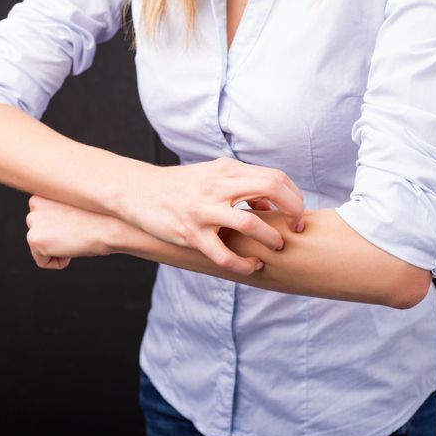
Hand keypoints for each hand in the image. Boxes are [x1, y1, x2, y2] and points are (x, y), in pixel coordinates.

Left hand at [25, 195, 116, 269]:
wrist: (113, 225)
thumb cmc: (105, 216)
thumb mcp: (78, 204)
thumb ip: (60, 209)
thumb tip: (57, 224)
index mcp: (46, 191)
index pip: (45, 218)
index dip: (65, 226)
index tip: (80, 223)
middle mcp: (34, 202)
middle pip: (41, 231)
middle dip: (59, 237)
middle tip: (79, 231)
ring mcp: (33, 220)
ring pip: (41, 245)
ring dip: (60, 248)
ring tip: (77, 237)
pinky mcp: (34, 239)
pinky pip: (43, 262)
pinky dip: (59, 262)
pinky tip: (73, 247)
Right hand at [121, 156, 304, 274]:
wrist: (137, 191)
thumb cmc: (180, 186)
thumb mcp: (211, 175)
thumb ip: (241, 185)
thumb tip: (269, 205)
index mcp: (226, 169)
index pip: (275, 177)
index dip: (294, 197)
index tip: (298, 214)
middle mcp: (218, 186)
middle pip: (272, 189)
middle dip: (294, 212)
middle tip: (297, 230)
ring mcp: (203, 210)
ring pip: (251, 224)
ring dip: (272, 239)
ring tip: (277, 248)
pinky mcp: (190, 233)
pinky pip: (224, 254)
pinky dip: (244, 264)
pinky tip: (252, 266)